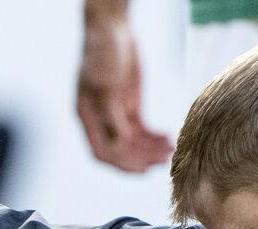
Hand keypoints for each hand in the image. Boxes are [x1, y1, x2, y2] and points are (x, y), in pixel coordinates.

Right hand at [76, 9, 173, 172]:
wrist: (112, 30)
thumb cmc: (102, 54)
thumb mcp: (107, 86)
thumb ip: (113, 117)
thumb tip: (122, 144)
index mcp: (88, 117)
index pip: (102, 152)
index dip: (121, 163)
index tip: (142, 168)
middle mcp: (101, 119)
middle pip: (121, 151)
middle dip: (141, 158)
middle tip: (163, 160)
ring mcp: (116, 113)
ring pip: (134, 142)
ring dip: (151, 149)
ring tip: (170, 150)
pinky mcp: (129, 106)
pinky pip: (142, 129)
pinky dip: (154, 136)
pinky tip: (168, 138)